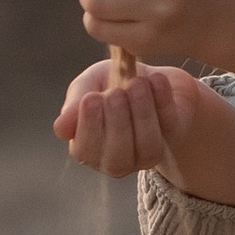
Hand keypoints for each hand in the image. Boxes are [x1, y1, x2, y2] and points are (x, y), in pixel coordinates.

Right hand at [54, 57, 210, 181]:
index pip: (85, 151)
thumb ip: (74, 103)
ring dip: (142, 115)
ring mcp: (147, 153)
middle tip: (115, 93)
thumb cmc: (112, 83)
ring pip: (147, 150)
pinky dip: (162, 101)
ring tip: (136, 84)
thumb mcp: (89, 84)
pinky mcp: (173, 135)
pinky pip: (169, 126)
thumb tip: (60, 129)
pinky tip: (155, 79)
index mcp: (89, 147)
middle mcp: (117, 159)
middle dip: (117, 124)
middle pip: (116, 159)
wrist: (150, 76)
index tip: (92, 98)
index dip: (89, 127)